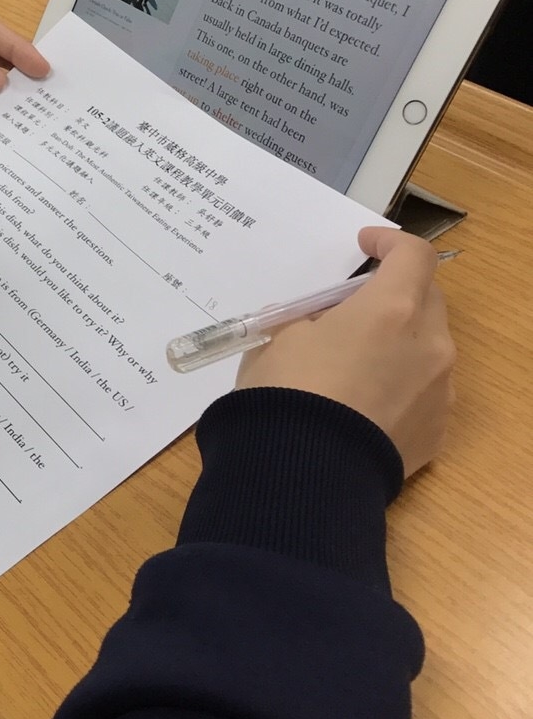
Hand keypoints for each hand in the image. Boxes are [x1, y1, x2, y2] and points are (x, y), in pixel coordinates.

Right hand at [236, 226, 455, 476]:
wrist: (305, 475)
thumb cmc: (287, 393)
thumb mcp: (278, 340)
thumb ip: (304, 320)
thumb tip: (310, 325)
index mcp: (392, 309)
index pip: (412, 254)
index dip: (389, 242)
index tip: (365, 245)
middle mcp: (430, 344)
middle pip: (427, 298)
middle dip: (396, 293)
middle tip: (353, 307)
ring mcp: (440, 390)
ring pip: (429, 347)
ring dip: (400, 340)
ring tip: (356, 361)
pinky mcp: (437, 430)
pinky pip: (425, 391)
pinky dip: (401, 384)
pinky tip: (364, 402)